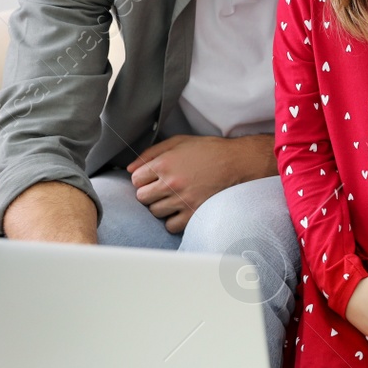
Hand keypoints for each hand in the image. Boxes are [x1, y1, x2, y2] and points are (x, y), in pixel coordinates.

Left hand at [126, 133, 271, 234]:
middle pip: (142, 197)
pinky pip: (171, 225)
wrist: (237, 163)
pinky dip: (173, 220)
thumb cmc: (208, 150)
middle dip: (149, 192)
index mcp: (165, 163)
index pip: (136, 179)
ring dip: (160, 206)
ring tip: (173, 198)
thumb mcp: (178, 142)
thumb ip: (151, 153)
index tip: (152, 178)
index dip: (143, 178)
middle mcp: (171, 182)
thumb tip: (130, 169)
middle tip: (162, 188)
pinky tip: (180, 210)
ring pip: (155, 212)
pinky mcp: (194, 213)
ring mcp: (182, 200)